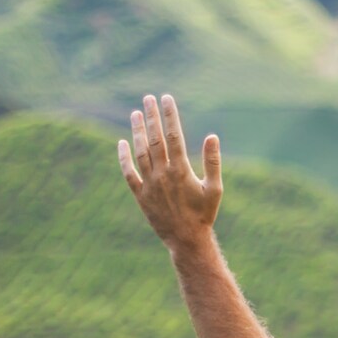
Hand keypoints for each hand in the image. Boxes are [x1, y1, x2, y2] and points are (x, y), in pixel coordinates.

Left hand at [118, 94, 222, 252]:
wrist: (186, 240)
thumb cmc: (204, 214)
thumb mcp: (215, 189)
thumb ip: (213, 162)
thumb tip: (212, 136)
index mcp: (181, 171)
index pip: (174, 136)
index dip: (170, 115)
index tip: (167, 99)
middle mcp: (162, 175)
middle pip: (155, 139)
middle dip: (151, 116)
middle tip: (148, 98)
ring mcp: (149, 184)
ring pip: (140, 152)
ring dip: (137, 131)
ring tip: (135, 113)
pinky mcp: (140, 195)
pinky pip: (128, 173)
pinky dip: (124, 158)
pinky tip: (122, 142)